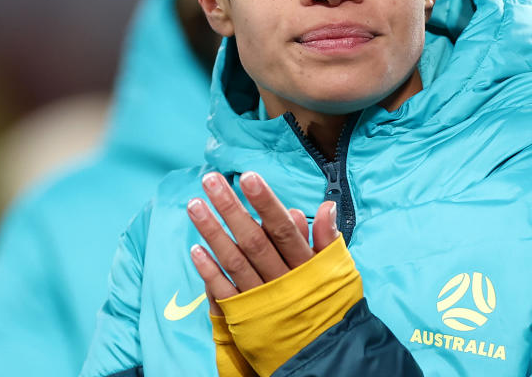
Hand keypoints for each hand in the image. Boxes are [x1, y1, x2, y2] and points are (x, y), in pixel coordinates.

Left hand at [187, 171, 339, 314]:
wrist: (322, 354)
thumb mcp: (337, 271)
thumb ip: (328, 239)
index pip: (282, 228)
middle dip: (230, 208)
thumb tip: (326, 205)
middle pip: (253, 239)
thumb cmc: (331, 306)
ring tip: (194, 205)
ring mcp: (261, 299)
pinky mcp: (244, 317)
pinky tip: (195, 249)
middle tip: (210, 180)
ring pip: (233, 261)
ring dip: (212, 232)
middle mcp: (281, 280)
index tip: (248, 176)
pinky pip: (223, 292)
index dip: (264, 202)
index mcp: (305, 265)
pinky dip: (209, 271)